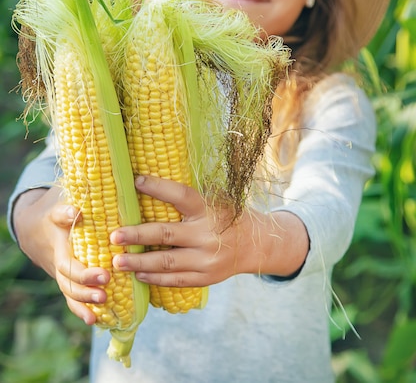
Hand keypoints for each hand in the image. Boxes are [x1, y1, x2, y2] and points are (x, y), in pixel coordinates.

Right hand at [13, 187, 108, 324]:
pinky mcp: (65, 281)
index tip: (75, 213)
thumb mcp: (68, 194)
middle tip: (105, 275)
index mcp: (57, 221)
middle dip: (85, 273)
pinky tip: (95, 321)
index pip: (59, 215)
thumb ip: (84, 189)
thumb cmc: (61, 208)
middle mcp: (57, 249)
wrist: (35, 230)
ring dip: (84, 295)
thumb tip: (103, 179)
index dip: (67, 214)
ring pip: (68, 286)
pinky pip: (71, 298)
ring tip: (102, 299)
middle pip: (66, 264)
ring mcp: (60, 268)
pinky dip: (81, 310)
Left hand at [111, 175, 308, 286]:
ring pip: (166, 262)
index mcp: (208, 209)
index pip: (181, 195)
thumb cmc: (225, 215)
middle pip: (166, 234)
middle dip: (136, 235)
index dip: (158, 187)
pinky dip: (154, 278)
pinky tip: (138, 274)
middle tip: (113, 236)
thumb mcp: (214, 199)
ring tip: (117, 261)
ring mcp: (207, 259)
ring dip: (139, 261)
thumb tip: (148, 183)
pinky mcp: (206, 278)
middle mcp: (207, 234)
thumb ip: (188, 197)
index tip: (135, 181)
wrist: (254, 243)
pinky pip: (175, 280)